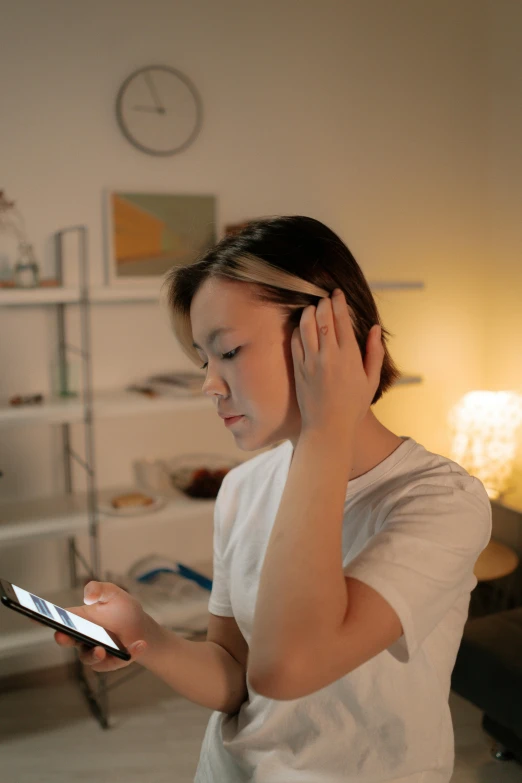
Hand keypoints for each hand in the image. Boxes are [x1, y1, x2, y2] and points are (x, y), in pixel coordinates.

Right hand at [53, 581, 163, 672]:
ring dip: (94, 654)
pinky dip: (129, 653)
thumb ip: (100, 589)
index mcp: (80, 618)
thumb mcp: (113, 594)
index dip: (43, 618)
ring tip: (103, 649)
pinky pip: (114, 662)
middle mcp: (83, 637)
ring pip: (88, 658)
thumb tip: (88, 595)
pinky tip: (140, 645)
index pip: (58, 618)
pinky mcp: (109, 662)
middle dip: (63, 639)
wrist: (141, 628)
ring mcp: (94, 652)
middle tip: (63, 636)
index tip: (34, 616)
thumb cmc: (122, 609)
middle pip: (67, 640)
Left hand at [291, 288, 383, 438]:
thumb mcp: (371, 380)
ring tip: (312, 308)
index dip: (338, 303)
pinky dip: (297, 330)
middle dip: (323, 304)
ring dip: (308, 313)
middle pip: (323, 319)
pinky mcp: (298, 369)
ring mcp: (311, 362)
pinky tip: (301, 328)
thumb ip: (374, 352)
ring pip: (306, 327)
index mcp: (349, 356)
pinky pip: (295, 342)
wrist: (328, 427)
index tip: (337, 293)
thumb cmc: (353, 405)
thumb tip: (375, 328)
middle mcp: (329, 356)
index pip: (342, 320)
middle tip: (324, 297)